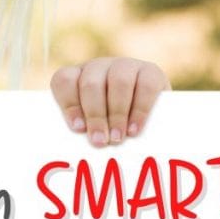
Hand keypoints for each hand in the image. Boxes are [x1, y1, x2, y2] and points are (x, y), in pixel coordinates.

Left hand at [50, 57, 169, 147]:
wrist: (154, 117)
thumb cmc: (112, 126)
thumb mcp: (94, 125)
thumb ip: (83, 130)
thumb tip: (72, 153)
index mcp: (78, 76)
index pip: (64, 80)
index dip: (69, 103)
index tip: (78, 128)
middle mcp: (99, 67)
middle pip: (91, 84)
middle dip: (95, 115)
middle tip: (99, 141)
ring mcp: (125, 65)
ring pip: (118, 81)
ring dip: (117, 113)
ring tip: (117, 138)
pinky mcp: (151, 71)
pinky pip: (145, 86)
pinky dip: (140, 110)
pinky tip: (135, 129)